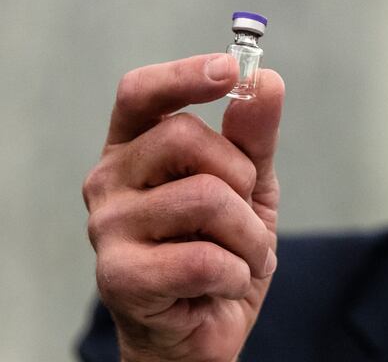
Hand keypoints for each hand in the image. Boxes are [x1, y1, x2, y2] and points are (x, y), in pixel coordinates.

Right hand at [82, 53, 283, 361]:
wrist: (202, 330)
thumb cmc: (220, 251)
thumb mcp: (248, 188)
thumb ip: (252, 137)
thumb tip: (267, 81)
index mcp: (134, 151)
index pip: (142, 93)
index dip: (184, 74)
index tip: (231, 68)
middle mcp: (109, 181)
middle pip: (183, 136)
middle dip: (241, 178)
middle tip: (247, 214)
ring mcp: (108, 229)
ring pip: (205, 197)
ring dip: (250, 235)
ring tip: (248, 257)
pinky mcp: (120, 277)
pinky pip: (206, 257)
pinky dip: (238, 273)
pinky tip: (227, 284)